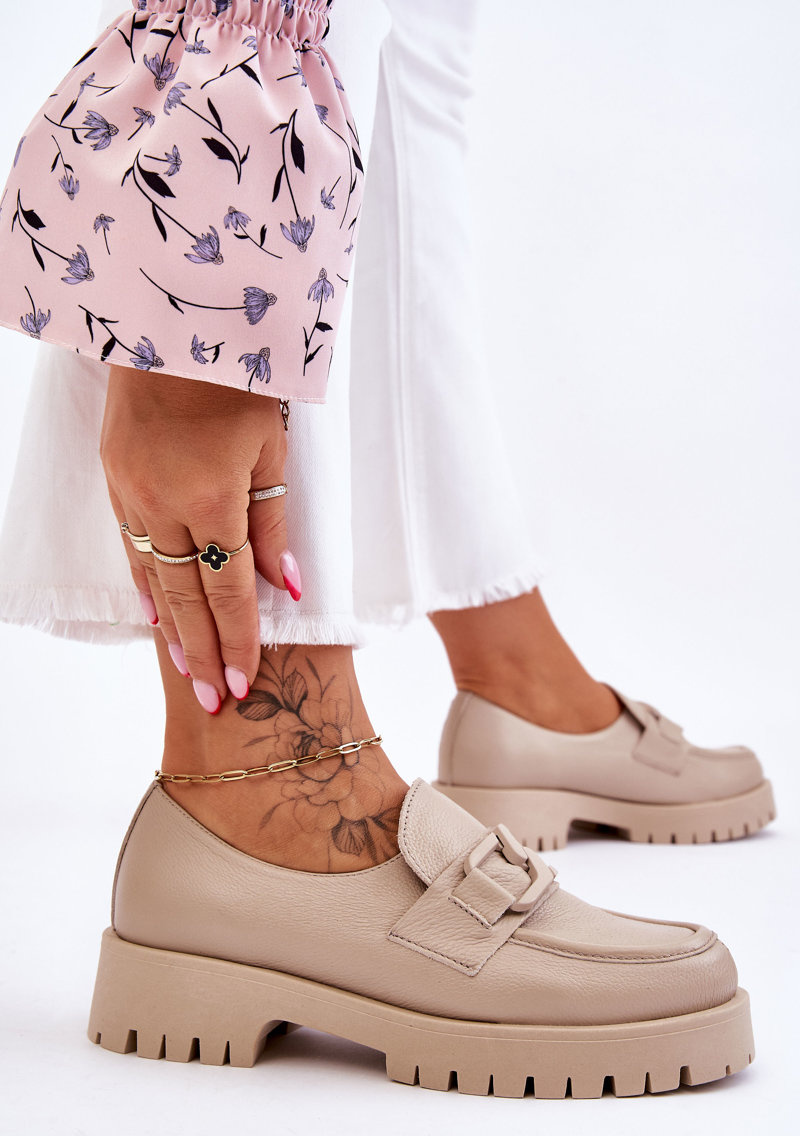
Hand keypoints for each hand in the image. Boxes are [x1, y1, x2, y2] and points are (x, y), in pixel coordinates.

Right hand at [100, 366, 300, 711]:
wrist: (176, 320)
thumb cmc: (241, 380)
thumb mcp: (271, 450)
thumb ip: (274, 526)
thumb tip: (284, 590)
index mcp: (211, 498)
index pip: (227, 591)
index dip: (236, 641)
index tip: (244, 682)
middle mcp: (164, 504)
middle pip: (187, 597)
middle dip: (203, 653)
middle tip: (215, 702)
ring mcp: (132, 492)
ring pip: (154, 577)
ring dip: (173, 629)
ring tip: (187, 673)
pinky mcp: (115, 477)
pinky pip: (130, 544)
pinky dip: (144, 584)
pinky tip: (153, 615)